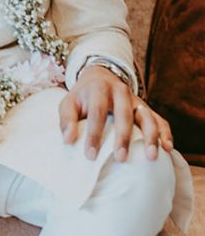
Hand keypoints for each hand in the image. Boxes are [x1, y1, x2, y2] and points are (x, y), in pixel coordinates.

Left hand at [59, 65, 173, 161]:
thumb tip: (68, 141)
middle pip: (124, 114)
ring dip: (151, 136)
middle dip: (123, 137)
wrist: (99, 77)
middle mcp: (120, 92)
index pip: (97, 112)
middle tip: (121, 158)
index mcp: (99, 89)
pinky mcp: (145, 107)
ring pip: (147, 116)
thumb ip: (66, 120)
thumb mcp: (68, 103)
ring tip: (151, 156)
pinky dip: (165, 133)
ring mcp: (135, 99)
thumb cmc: (82, 96)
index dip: (94, 134)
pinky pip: (159, 119)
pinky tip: (168, 147)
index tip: (90, 155)